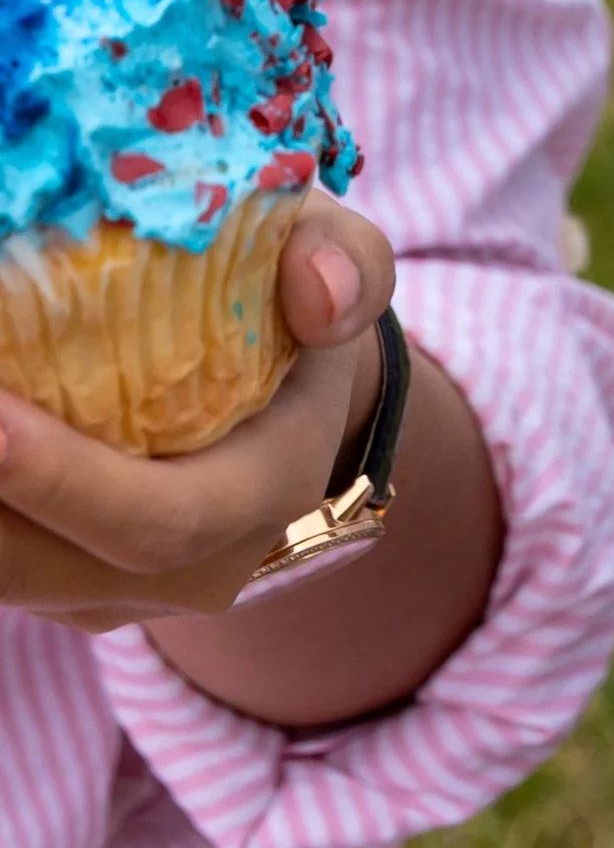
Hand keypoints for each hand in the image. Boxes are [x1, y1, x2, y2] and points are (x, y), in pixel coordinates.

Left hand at [0, 189, 393, 629]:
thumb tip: (317, 296)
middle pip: (52, 566)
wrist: (294, 394)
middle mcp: (196, 566)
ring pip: (11, 575)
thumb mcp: (337, 256)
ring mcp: (123, 591)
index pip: (159, 521)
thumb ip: (345, 262)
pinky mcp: (67, 588)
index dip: (65, 483)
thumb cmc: (299, 304)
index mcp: (267, 489)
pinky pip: (4, 565)